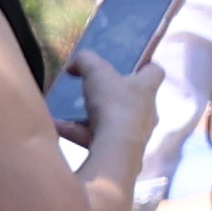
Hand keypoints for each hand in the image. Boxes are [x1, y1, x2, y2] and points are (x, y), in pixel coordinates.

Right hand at [75, 65, 169, 183]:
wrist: (115, 147)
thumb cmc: (113, 103)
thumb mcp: (96, 71)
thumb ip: (86, 60)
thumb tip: (76, 63)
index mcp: (147, 89)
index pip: (155, 71)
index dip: (144, 65)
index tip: (128, 63)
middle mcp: (147, 112)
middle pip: (132, 98)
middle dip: (112, 93)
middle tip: (92, 88)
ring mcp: (136, 133)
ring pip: (112, 120)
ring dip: (91, 115)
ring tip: (68, 109)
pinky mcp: (122, 149)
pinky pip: (96, 137)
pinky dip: (77, 132)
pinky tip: (57, 126)